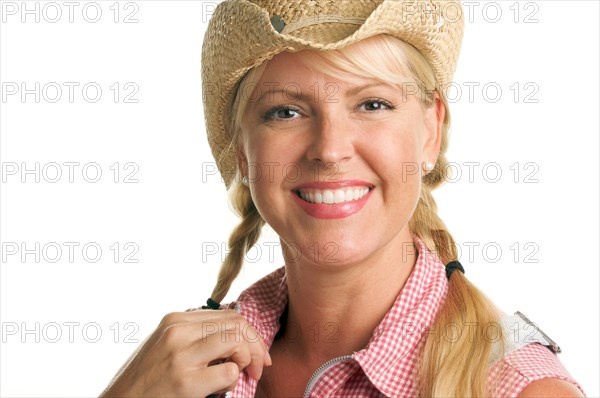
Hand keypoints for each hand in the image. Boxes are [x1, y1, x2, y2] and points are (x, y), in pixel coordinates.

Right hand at [100, 309, 271, 396]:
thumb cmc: (144, 380)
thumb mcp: (164, 345)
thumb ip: (193, 335)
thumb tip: (234, 335)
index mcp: (174, 320)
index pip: (228, 314)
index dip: (250, 332)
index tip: (256, 350)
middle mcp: (177, 332)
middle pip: (237, 324)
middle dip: (256, 344)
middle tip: (260, 365)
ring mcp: (180, 356)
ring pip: (235, 340)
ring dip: (249, 358)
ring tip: (246, 374)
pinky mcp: (185, 382)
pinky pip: (229, 372)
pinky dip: (234, 380)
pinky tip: (223, 388)